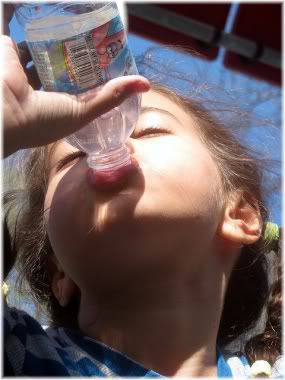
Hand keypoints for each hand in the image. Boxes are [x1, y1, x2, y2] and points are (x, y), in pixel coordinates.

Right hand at [2, 7, 149, 157]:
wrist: (3, 113)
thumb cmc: (42, 120)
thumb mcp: (83, 111)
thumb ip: (111, 97)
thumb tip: (145, 84)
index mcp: (55, 103)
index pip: (76, 84)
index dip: (90, 73)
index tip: (106, 59)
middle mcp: (38, 86)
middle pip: (60, 63)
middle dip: (74, 51)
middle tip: (93, 36)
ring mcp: (21, 66)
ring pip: (41, 45)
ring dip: (54, 34)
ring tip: (74, 20)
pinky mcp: (5, 48)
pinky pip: (14, 24)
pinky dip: (22, 11)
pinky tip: (40, 6)